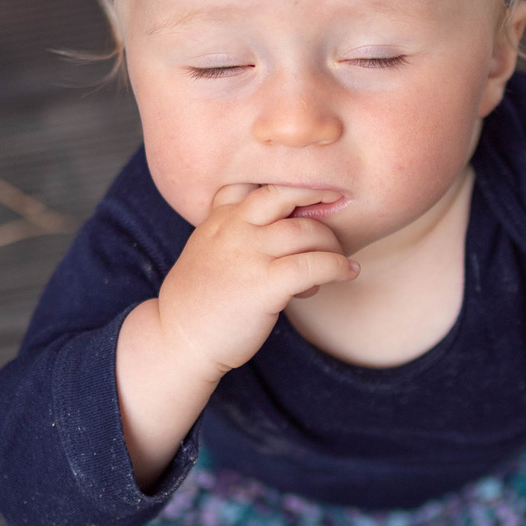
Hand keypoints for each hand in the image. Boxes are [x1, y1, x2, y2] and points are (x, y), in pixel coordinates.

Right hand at [156, 183, 358, 380]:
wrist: (178, 340)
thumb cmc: (199, 303)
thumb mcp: (207, 253)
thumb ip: (236, 235)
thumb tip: (284, 237)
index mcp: (218, 219)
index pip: (253, 184)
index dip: (286, 184)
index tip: (309, 192)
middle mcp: (233, 229)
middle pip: (284, 195)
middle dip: (316, 194)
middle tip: (338, 203)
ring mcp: (248, 254)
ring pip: (306, 231)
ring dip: (332, 243)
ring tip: (340, 258)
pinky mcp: (265, 284)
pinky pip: (314, 265)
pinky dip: (338, 266)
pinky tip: (347, 272)